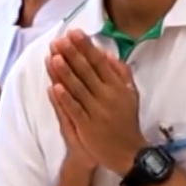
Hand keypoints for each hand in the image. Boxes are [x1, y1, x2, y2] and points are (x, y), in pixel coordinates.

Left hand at [46, 30, 146, 174]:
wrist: (128, 152)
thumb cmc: (126, 121)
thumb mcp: (131, 94)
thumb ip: (121, 74)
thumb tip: (108, 54)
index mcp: (117, 87)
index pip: (99, 63)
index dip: (86, 47)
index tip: (74, 33)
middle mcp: (107, 96)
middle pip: (87, 72)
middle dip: (72, 54)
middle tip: (60, 40)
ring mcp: (96, 111)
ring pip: (78, 88)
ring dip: (65, 72)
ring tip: (54, 57)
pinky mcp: (87, 126)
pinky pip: (74, 109)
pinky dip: (64, 98)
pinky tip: (55, 87)